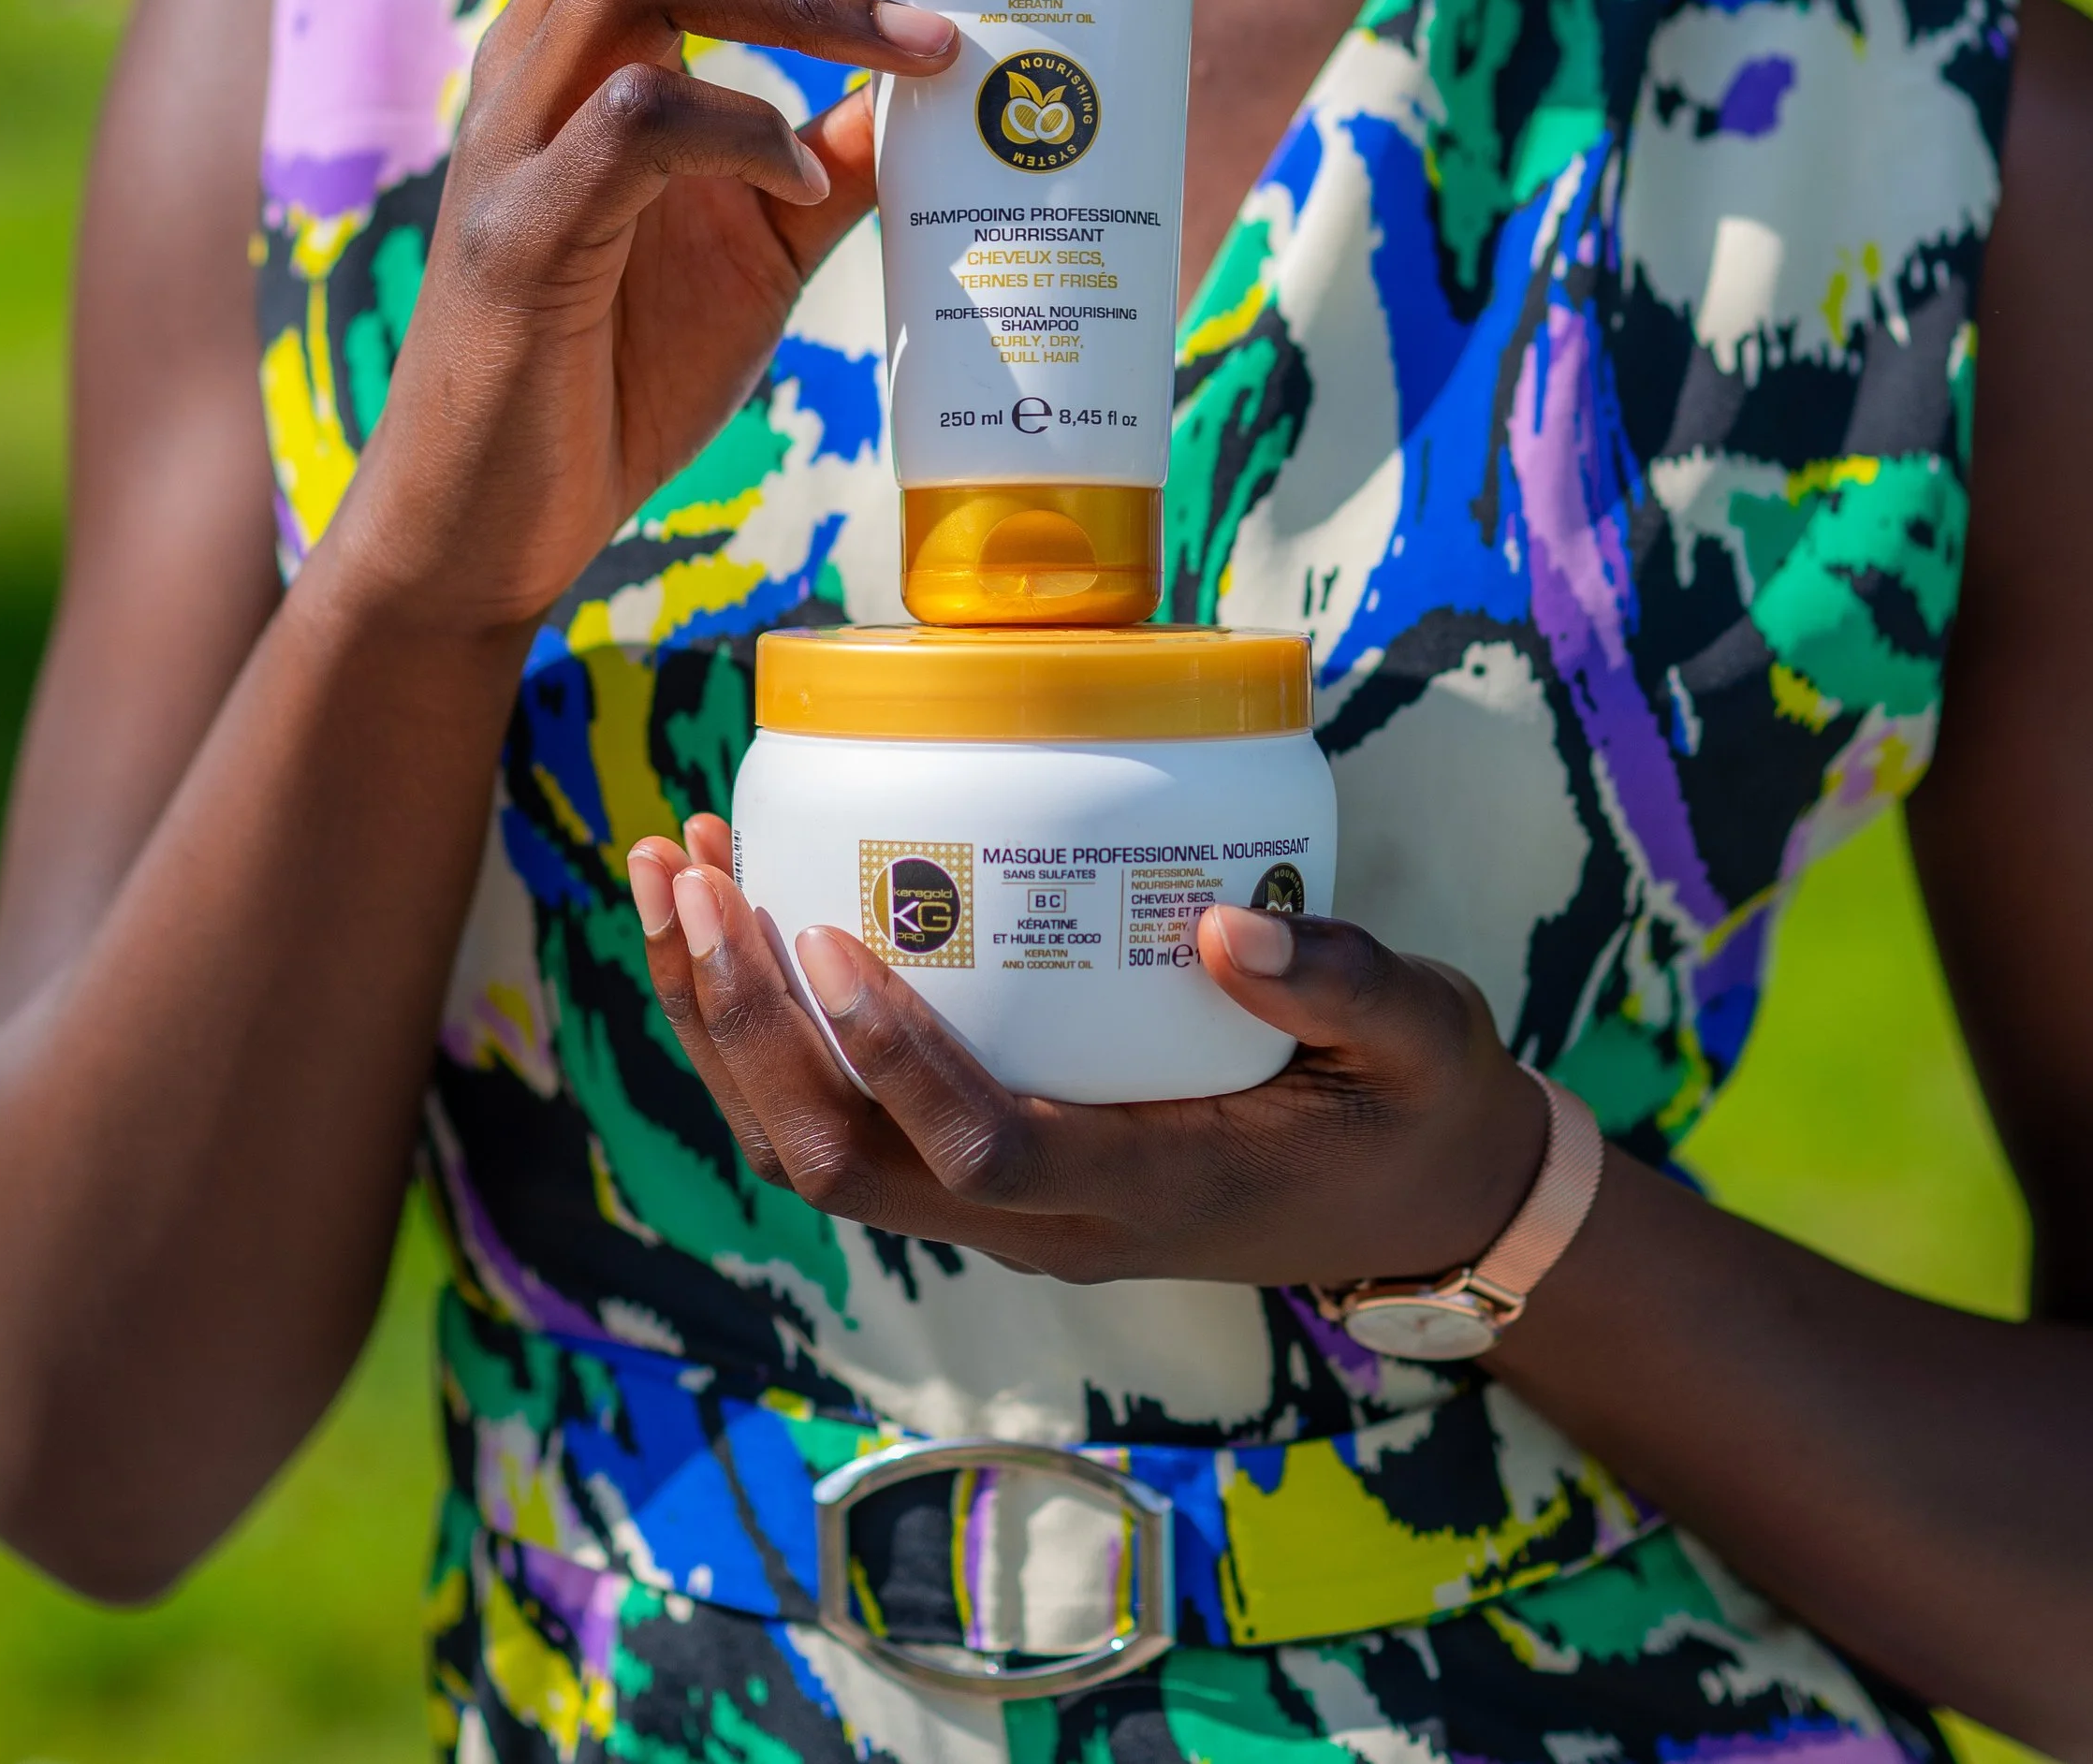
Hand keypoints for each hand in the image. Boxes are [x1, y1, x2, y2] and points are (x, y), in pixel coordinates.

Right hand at [330, 0, 958, 633]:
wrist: (492, 525)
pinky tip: (807, 175)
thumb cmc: (617, 355)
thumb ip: (838, 134)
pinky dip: (736, 127)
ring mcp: (517, 133)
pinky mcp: (520, 237)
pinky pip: (628, 126)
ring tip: (930, 40)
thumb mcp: (762, 229)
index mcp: (595, 24)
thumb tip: (967, 79)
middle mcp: (541, 47)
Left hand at [626, 818, 1547, 1290]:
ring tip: (672, 872)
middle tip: (694, 874)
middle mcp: (1043, 1219)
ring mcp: (1003, 1201)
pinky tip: (736, 912)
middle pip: (841, 1161)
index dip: (891, 1058)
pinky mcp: (985, 1162)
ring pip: (813, 1147)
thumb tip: (1233, 920)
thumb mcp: (1420, 1038)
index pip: (980, 1149)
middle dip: (743, 1023)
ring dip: (721, 1020)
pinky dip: (765, 1026)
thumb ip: (1341, 985)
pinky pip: (840, 1118)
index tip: (828, 934)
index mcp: (1141, 1192)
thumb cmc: (1413, 1106)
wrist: (1417, 1203)